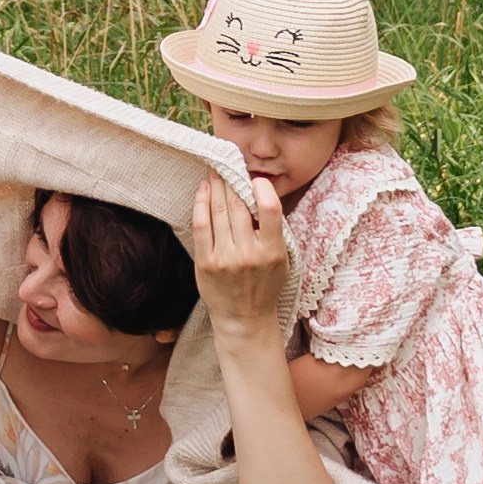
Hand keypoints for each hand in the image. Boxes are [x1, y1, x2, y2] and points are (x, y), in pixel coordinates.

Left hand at [190, 168, 288, 330]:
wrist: (244, 319)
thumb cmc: (265, 286)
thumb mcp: (281, 260)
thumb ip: (273, 231)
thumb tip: (259, 194)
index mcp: (273, 251)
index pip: (270, 209)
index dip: (261, 188)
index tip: (255, 178)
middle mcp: (248, 253)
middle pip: (237, 205)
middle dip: (231, 180)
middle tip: (227, 164)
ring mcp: (225, 258)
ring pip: (218, 211)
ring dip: (215, 186)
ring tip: (214, 172)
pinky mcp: (206, 262)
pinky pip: (201, 225)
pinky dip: (201, 204)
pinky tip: (202, 190)